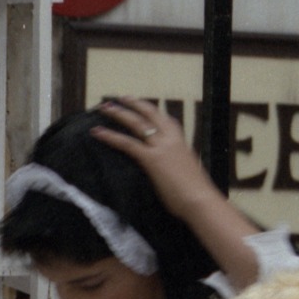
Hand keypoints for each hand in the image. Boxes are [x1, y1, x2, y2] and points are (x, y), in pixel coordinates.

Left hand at [91, 97, 214, 215]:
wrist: (200, 201)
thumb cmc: (195, 192)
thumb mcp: (185, 170)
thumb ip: (175, 163)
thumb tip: (167, 167)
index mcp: (181, 140)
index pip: (165, 119)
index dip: (150, 110)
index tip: (140, 104)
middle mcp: (171, 139)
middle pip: (150, 114)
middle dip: (133, 104)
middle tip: (119, 98)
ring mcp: (161, 147)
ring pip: (137, 123)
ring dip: (119, 113)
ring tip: (104, 107)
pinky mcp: (151, 159)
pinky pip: (127, 143)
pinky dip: (111, 136)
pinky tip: (97, 132)